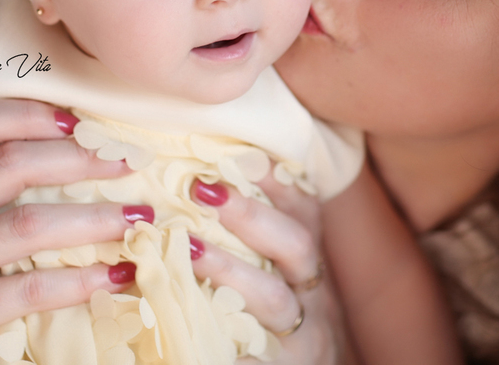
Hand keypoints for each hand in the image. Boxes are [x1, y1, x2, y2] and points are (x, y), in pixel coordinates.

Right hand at [0, 99, 139, 364]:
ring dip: (95, 218)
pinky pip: (34, 286)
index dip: (27, 114)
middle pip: (9, 164)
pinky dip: (84, 278)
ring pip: (28, 223)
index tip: (79, 122)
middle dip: (79, 159)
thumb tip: (83, 138)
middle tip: (128, 163)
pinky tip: (119, 273)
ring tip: (138, 218)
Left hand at [189, 173, 351, 364]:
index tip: (235, 154)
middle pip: (296, 245)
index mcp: (307, 263)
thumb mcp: (276, 277)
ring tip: (185, 252)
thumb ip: (249, 242)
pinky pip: (259, 355)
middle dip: (248, 215)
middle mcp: (313, 294)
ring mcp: (303, 334)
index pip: (304, 211)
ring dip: (228, 270)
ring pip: (274, 298)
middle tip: (199, 190)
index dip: (274, 180)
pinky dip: (230, 345)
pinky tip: (193, 334)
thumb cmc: (278, 320)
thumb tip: (197, 185)